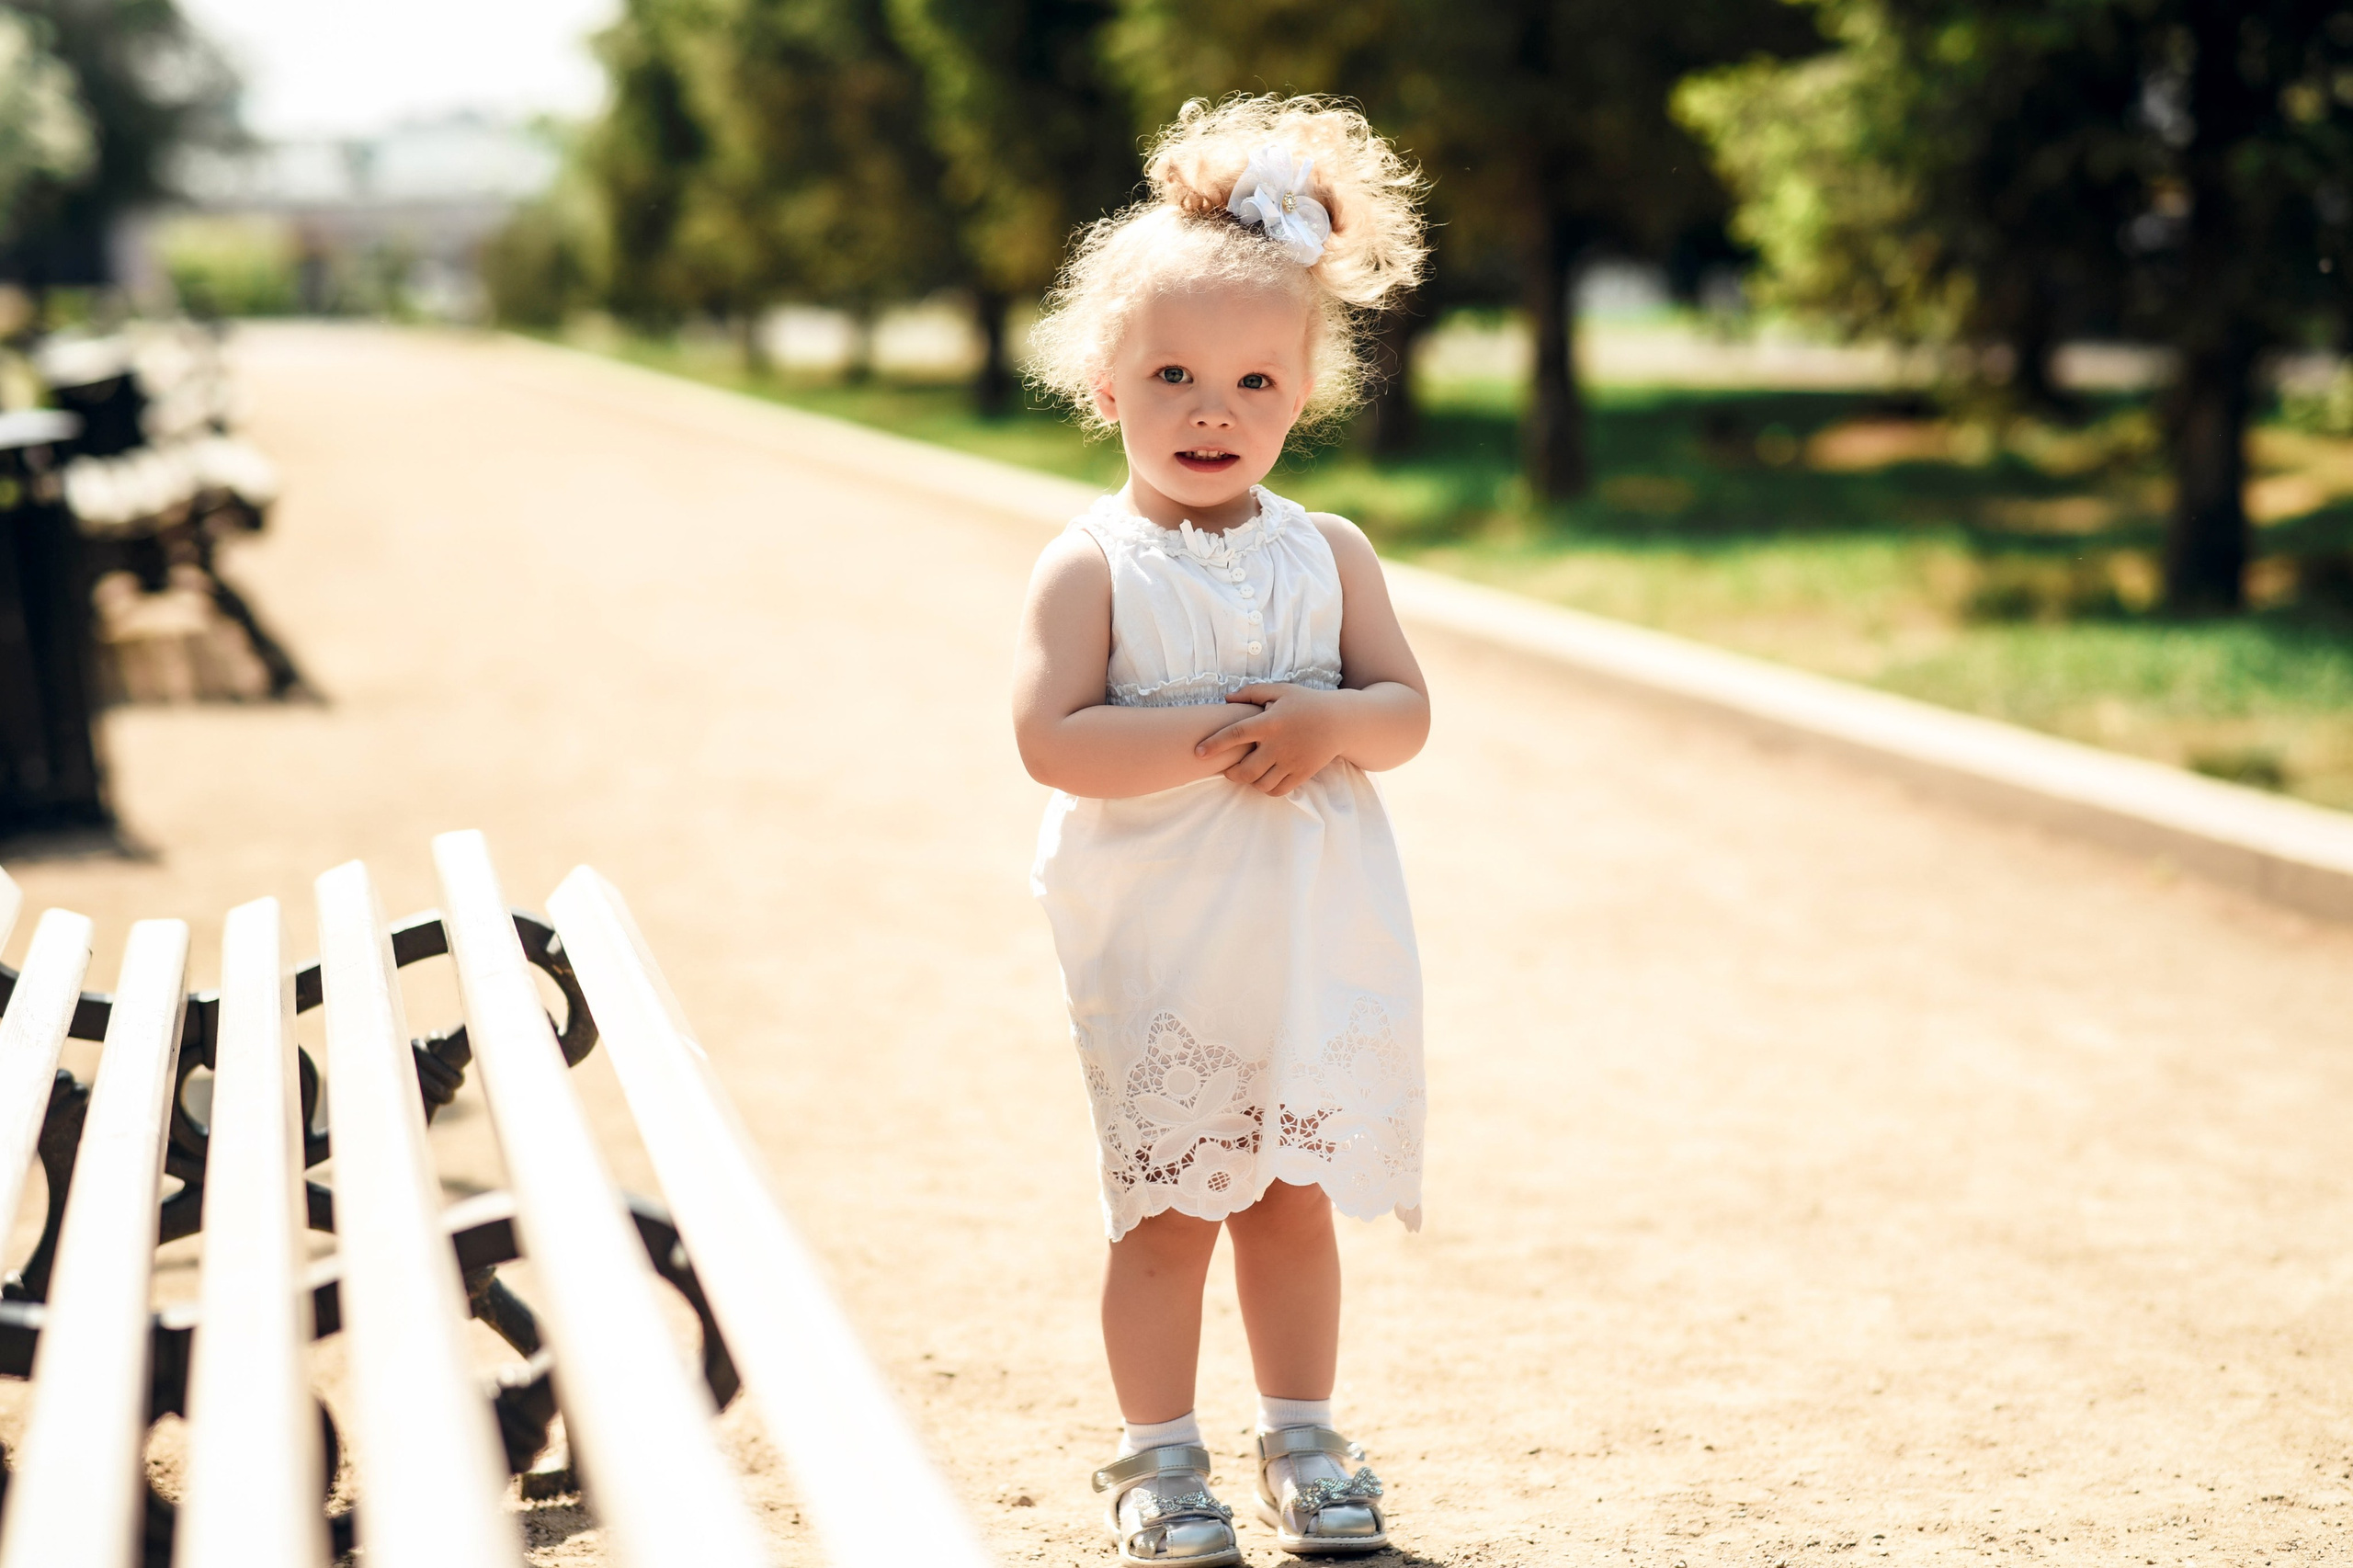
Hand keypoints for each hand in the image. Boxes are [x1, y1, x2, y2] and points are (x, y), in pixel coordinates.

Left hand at [1193, 683, 1346, 796]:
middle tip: (1227, 770)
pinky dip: (1265, 789)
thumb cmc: (1306, 703)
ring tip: (1247, 774)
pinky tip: (1263, 780)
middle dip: (1230, 773)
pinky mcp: (1302, 773)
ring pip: (1260, 783)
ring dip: (1248, 782)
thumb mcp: (1280, 690)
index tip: (1197, 752)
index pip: (1235, 734)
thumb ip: (1252, 693)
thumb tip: (1226, 698)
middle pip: (1245, 769)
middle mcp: (1279, 744)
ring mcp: (1291, 761)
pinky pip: (1278, 790)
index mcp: (1270, 722)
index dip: (1214, 744)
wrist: (1340, 721)